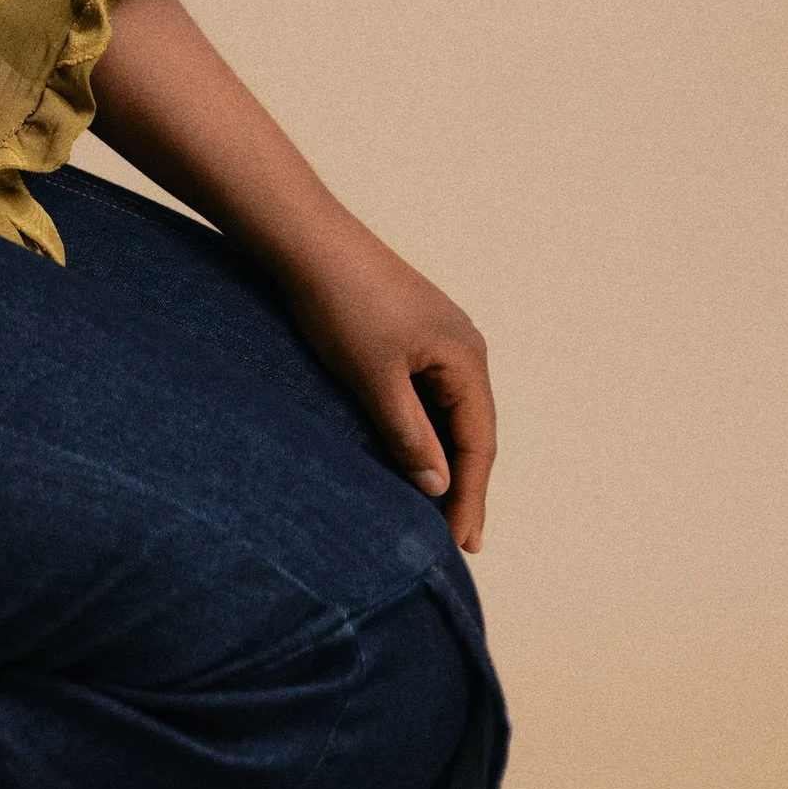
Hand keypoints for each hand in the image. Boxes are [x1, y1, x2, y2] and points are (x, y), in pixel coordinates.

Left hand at [275, 220, 496, 553]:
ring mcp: (439, 339)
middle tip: (457, 541)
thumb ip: (408, 433)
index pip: (479, 444)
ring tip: (436, 509)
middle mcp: (464, 347)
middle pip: (472, 430)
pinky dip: (424, 430)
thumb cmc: (342, 306)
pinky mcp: (410, 334)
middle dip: (464, 485)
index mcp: (467, 358)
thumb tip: (438, 485)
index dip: (471, 497)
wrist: (308, 242)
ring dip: (444, 458)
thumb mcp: (375, 379)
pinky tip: (411, 454)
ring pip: (449, 413)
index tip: (464, 546)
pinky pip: (428, 394)